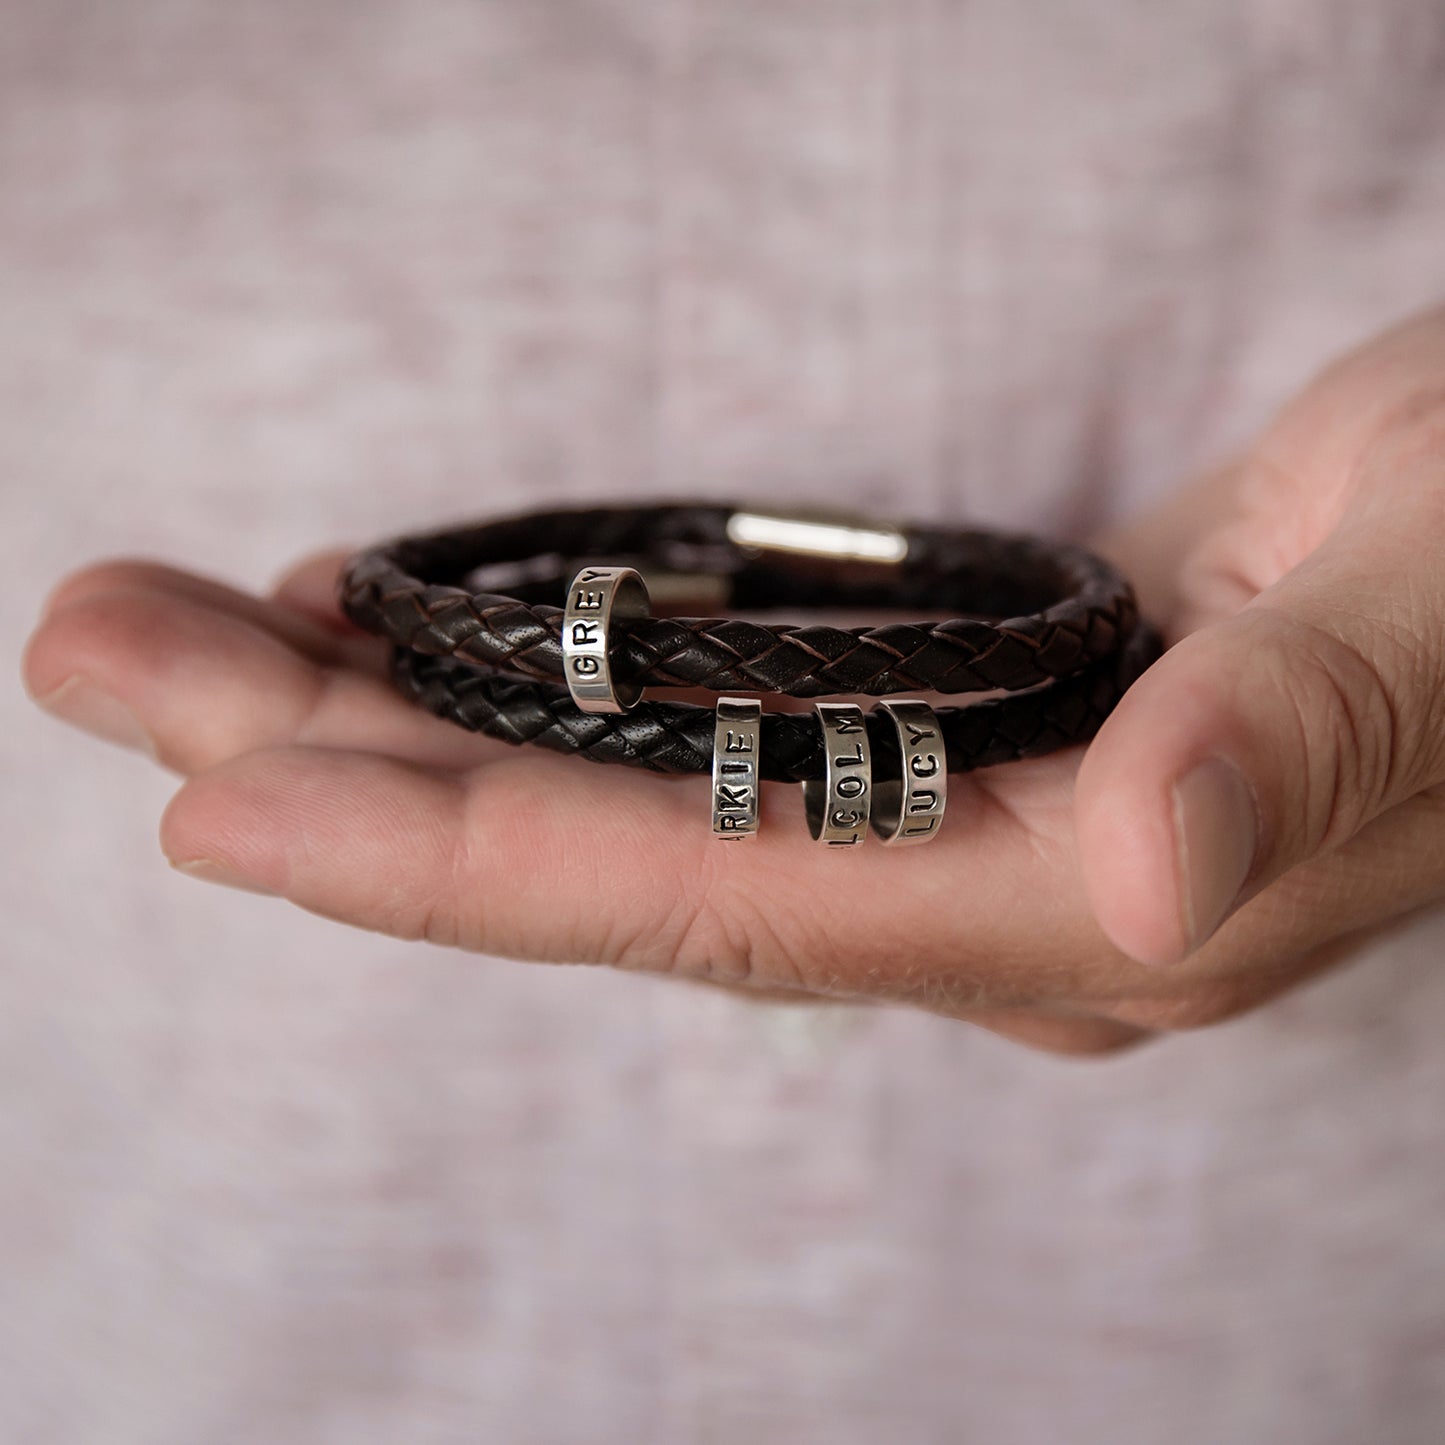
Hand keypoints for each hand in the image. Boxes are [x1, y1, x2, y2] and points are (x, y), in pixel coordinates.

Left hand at [23, 307, 1444, 1053]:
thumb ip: (1297, 739)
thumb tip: (1149, 866)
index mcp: (1094, 905)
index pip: (717, 900)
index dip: (467, 863)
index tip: (224, 799)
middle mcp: (989, 894)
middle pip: (617, 856)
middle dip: (350, 771)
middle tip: (106, 651)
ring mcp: (956, 821)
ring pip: (634, 797)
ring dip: (406, 719)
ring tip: (195, 633)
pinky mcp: (944, 737)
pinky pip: (695, 739)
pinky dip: (541, 691)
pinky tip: (414, 630)